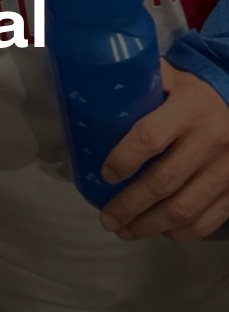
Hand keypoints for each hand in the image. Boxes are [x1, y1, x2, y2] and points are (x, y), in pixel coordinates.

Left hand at [98, 60, 228, 240]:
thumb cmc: (195, 94)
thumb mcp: (170, 79)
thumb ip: (140, 85)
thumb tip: (97, 94)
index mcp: (188, 108)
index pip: (150, 137)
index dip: (124, 160)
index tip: (105, 175)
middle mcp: (210, 140)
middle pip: (163, 182)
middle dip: (130, 205)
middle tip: (107, 218)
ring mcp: (226, 169)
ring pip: (183, 209)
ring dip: (150, 225)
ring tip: (125, 230)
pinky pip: (206, 221)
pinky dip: (181, 233)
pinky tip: (161, 231)